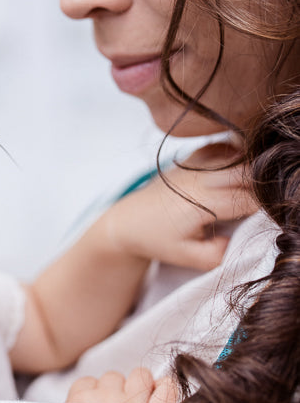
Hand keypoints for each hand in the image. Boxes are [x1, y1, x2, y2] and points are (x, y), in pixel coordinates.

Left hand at [66, 367, 179, 402]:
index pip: (168, 385)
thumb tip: (161, 393)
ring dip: (109, 392)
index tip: (153, 400)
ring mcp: (107, 400)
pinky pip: (88, 381)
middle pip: (141, 375)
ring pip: (113, 377)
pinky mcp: (81, 397)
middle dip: (134, 388)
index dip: (160, 389)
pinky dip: (86, 394)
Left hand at [102, 142, 255, 271]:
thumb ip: (217, 254)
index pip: (247, 198)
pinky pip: (222, 146)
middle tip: (269, 199)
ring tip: (260, 183)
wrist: (129, 221)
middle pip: (246, 170)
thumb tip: (241, 241)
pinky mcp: (191, 158)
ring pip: (237, 153)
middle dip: (264, 184)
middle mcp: (199, 178)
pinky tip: (242, 166)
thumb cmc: (158, 240)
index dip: (266, 206)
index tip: (272, 214)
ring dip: (253, 166)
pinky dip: (238, 152)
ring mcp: (195, 164)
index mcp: (201, 202)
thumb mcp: (187, 257)